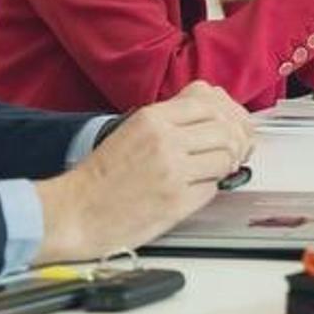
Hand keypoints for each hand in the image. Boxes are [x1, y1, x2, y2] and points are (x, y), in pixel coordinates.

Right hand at [32, 81, 253, 263]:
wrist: (77, 212)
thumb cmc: (102, 176)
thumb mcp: (133, 130)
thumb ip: (170, 119)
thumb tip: (210, 112)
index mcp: (152, 118)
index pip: (208, 101)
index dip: (226, 114)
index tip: (230, 124)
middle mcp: (165, 140)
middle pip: (224, 129)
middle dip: (236, 140)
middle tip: (235, 150)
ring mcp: (173, 171)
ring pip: (225, 157)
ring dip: (226, 165)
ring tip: (217, 170)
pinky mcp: (177, 201)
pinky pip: (213, 187)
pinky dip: (212, 187)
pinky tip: (199, 187)